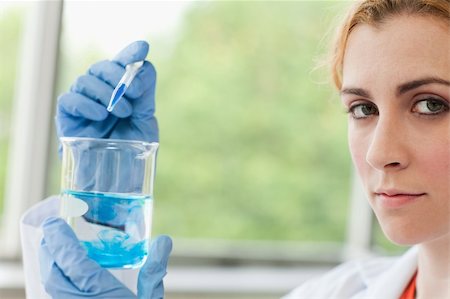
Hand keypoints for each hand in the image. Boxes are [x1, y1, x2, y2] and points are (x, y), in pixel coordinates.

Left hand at [39, 217, 171, 298]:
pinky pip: (57, 297)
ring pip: (52, 288)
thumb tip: (164, 240)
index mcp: (103, 295)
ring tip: (56, 250)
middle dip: (50, 251)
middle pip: (54, 275)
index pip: (74, 263)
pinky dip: (56, 281)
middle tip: (53, 232)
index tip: (54, 223)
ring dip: (51, 265)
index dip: (61, 241)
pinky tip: (65, 276)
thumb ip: (155, 269)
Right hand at [56, 40, 157, 144]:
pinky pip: (70, 100)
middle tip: (135, 93)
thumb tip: (144, 66)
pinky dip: (86, 104)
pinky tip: (100, 115)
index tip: (143, 48)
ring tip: (122, 112)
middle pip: (102, 67)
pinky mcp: (67, 116)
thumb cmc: (130, 150)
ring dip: (106, 93)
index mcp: (120, 91)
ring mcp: (82, 103)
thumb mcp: (145, 121)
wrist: (116, 179)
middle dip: (119, 75)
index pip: (122, 65)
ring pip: (86, 80)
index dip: (131, 53)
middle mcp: (100, 92)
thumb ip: (145, 95)